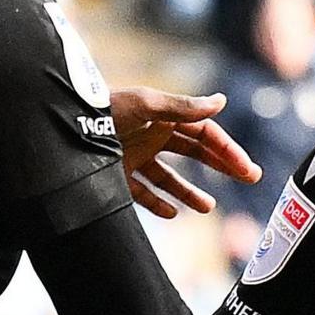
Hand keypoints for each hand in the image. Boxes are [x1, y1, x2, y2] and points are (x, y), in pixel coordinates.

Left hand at [110, 86, 261, 218]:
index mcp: (163, 117)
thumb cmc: (106, 109)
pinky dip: (157, 203)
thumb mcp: (147, 104)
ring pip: (170, 178)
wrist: (65, 126)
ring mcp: (135, 157)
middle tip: (249, 179)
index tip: (246, 169)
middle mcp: (152, 136)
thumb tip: (221, 102)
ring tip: (207, 207)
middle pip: (195, 153)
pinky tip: (171, 213)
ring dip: (190, 192)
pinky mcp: (118, 176)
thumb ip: (183, 107)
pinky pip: (143, 193)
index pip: (205, 134)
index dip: (227, 150)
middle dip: (222, 166)